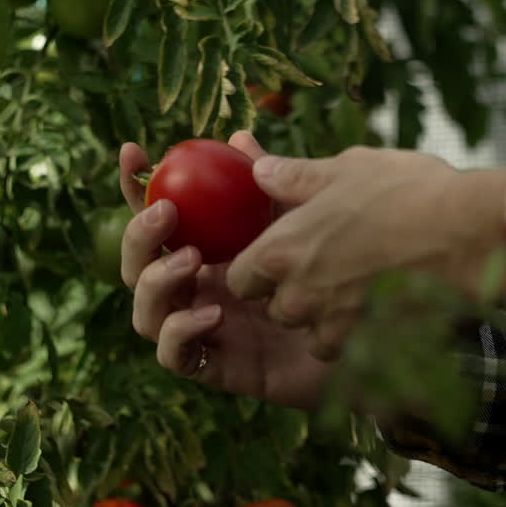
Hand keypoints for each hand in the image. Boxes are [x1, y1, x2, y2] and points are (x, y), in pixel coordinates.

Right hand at [119, 132, 330, 409]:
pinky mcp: (218, 369)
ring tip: (191, 259)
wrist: (372, 338)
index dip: (135, 187)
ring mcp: (202, 331)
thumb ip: (269, 185)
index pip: (155, 220)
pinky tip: (212, 313)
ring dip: (156, 283)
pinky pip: (177, 357)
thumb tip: (239, 138)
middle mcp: (195, 291)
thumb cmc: (336, 275)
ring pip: (145, 315)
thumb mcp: (302, 222)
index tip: (133, 153)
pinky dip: (182, 332)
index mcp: (206, 252)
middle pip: (136, 267)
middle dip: (139, 237)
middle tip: (167, 213)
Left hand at [226, 146, 505, 358]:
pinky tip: (378, 306)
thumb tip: (259, 169)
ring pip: (310, 331)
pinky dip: (355, 334)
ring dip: (323, 316)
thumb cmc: (409, 191)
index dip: (257, 269)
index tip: (280, 256)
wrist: (471, 234)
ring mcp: (334, 324)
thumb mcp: (348, 169)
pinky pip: (347, 348)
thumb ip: (295, 177)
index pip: (239, 279)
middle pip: (275, 309)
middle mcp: (300, 294)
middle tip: (324, 266)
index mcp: (283, 250)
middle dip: (291, 293)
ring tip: (356, 285)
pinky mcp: (370, 344)